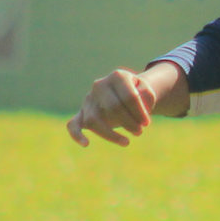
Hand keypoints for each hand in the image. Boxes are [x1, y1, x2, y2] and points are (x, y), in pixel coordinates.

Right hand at [67, 62, 185, 146]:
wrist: (127, 93)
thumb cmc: (138, 94)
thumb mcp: (146, 91)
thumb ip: (146, 96)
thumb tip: (139, 108)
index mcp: (117, 76)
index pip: (129, 96)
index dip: (140, 112)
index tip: (147, 123)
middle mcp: (100, 85)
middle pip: (113, 107)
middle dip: (129, 122)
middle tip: (139, 132)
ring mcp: (89, 100)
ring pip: (93, 119)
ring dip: (111, 134)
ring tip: (126, 142)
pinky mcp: (81, 114)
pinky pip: (73, 125)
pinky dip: (77, 135)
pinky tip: (86, 144)